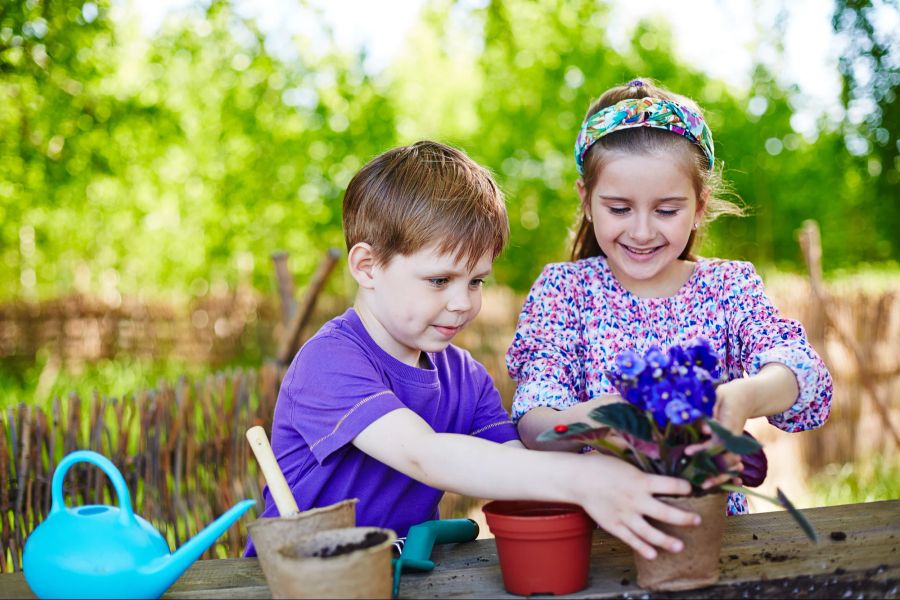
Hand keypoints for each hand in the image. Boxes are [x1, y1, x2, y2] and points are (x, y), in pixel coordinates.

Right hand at [572, 453, 700, 560]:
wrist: (579, 478)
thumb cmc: (602, 467)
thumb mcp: (627, 466)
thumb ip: (644, 476)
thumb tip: (662, 479)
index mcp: (640, 480)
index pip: (671, 485)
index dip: (684, 487)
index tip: (691, 489)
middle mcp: (636, 499)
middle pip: (666, 512)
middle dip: (684, 518)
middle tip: (697, 521)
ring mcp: (625, 514)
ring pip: (650, 532)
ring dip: (666, 541)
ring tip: (680, 547)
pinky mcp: (614, 525)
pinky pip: (630, 539)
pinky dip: (642, 548)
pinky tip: (653, 554)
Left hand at [685, 379, 753, 487]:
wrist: (746, 396)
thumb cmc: (727, 395)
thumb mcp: (717, 396)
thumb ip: (710, 410)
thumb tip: (703, 428)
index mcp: (729, 426)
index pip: (717, 442)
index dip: (703, 449)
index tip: (688, 452)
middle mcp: (733, 438)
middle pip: (726, 459)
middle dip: (715, 472)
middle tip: (700, 482)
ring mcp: (735, 443)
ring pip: (730, 464)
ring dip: (720, 476)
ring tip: (704, 486)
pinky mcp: (734, 446)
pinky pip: (731, 462)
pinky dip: (726, 474)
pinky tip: (717, 483)